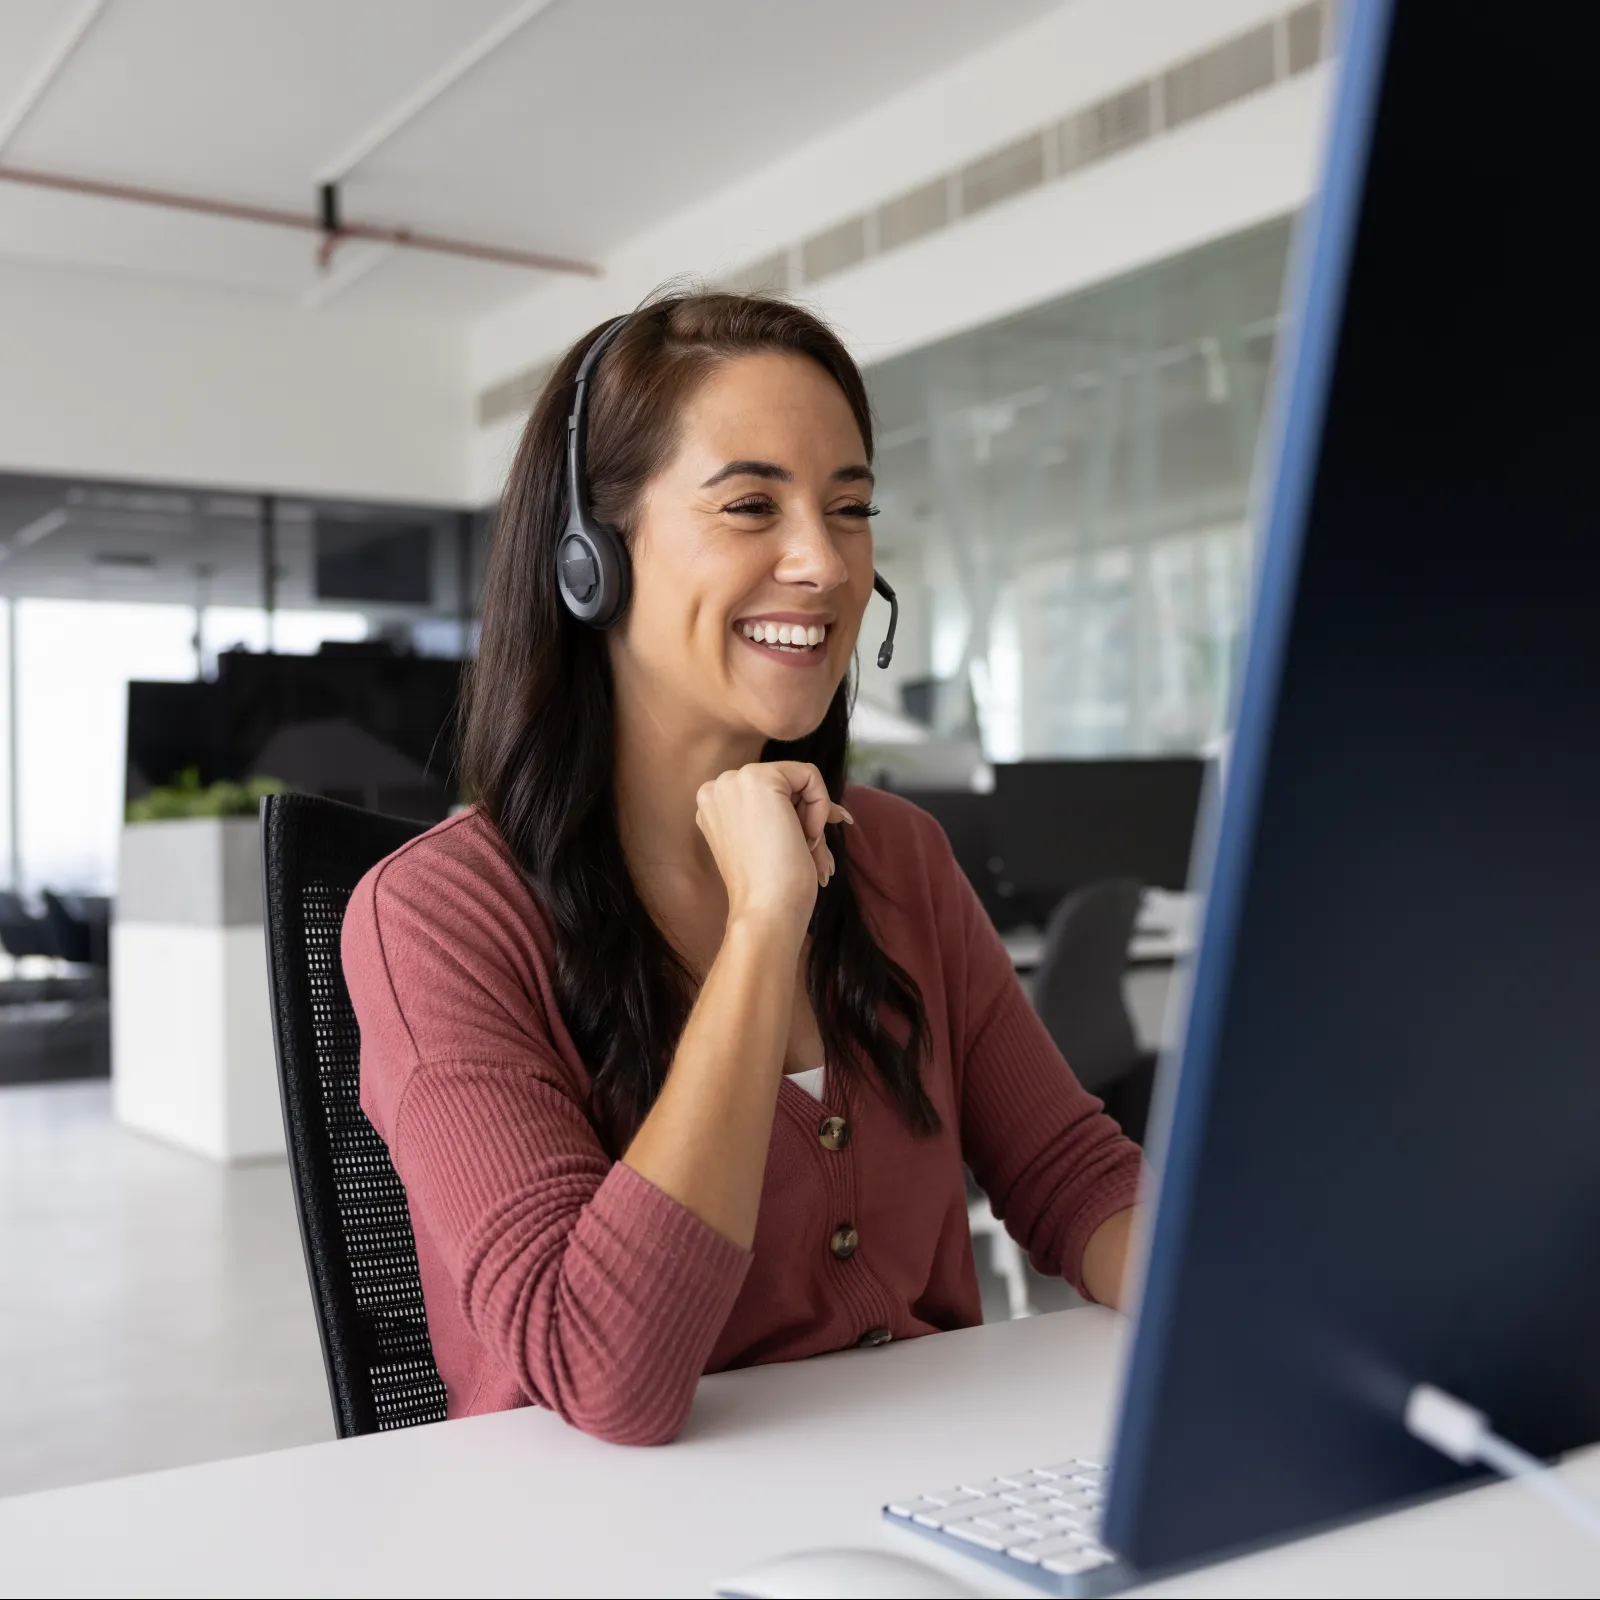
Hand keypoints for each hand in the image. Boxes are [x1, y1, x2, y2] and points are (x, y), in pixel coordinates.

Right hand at [694, 762, 852, 935]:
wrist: (765, 909)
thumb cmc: (771, 888)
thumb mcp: (769, 843)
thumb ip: (786, 818)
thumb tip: (835, 811)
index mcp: (712, 806)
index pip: (767, 796)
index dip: (796, 816)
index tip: (812, 843)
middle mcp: (716, 788)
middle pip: (783, 786)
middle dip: (807, 817)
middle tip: (813, 852)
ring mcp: (733, 780)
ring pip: (797, 780)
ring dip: (813, 817)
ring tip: (812, 853)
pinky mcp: (760, 779)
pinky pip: (809, 776)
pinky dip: (821, 806)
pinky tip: (809, 837)